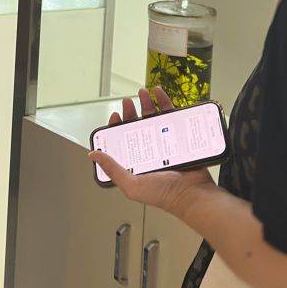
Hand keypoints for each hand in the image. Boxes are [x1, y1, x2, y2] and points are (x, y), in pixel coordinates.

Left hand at [94, 86, 208, 218]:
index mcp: (136, 163)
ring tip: (143, 93)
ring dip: (147, 104)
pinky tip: (160, 94)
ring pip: (153, 119)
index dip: (117, 127)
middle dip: (131, 112)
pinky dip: (166, 103)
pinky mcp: (180, 138)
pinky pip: (172, 117)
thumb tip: (94, 155)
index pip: (122, 141)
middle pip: (137, 126)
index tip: (115, 116)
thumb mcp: (131, 184)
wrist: (192, 193)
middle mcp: (149, 153)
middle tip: (127, 102)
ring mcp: (165, 144)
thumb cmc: (163, 195)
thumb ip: (113, 169)